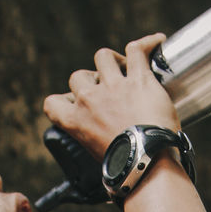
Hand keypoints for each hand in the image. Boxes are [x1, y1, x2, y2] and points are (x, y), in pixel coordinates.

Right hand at [43, 34, 181, 159]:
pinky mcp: (139, 79)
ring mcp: (114, 86)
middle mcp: (90, 99)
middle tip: (109, 94)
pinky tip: (157, 43)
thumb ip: (97, 149)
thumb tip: (107, 168)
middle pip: (79, 76)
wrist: (148, 163)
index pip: (52, 103)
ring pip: (104, 57)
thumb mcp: (100, 161)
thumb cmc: (128, 169)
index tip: (75, 105)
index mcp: (75, 122)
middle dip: (92, 82)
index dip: (63, 101)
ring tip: (127, 69)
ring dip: (113, 61)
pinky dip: (148, 44)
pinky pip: (138, 49)